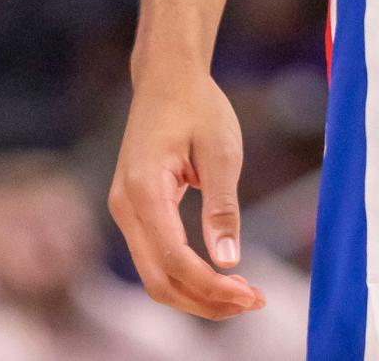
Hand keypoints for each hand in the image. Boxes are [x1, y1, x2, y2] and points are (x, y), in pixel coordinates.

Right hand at [108, 63, 266, 320]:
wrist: (166, 76)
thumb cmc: (198, 105)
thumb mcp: (221, 148)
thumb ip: (222, 206)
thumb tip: (229, 262)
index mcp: (144, 189)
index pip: (173, 258)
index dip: (211, 287)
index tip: (251, 295)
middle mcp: (124, 207)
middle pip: (159, 280)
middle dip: (205, 301)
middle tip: (255, 301)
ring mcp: (124, 211)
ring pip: (155, 275)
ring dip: (197, 294)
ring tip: (244, 294)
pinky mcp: (134, 211)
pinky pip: (156, 257)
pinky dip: (187, 275)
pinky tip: (220, 276)